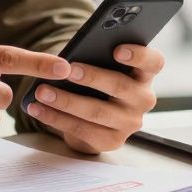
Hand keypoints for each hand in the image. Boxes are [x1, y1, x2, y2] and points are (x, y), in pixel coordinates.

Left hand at [25, 44, 163, 153]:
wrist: (93, 116)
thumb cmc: (97, 81)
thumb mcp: (102, 65)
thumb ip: (96, 56)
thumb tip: (70, 56)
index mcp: (145, 74)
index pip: (154, 62)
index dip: (139, 55)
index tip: (117, 50)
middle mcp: (143, 99)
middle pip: (121, 86)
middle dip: (92, 77)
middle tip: (67, 70)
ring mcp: (130, 122)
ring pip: (97, 111)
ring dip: (66, 101)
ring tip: (42, 91)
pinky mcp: (112, 141)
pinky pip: (82, 129)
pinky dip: (56, 118)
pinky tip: (38, 108)